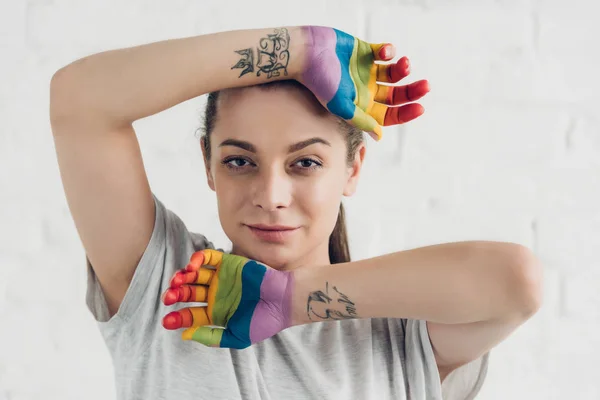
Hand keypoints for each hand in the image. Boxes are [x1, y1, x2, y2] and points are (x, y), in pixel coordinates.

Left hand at [161, 249, 292, 348]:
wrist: (283, 301)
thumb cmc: (264, 321)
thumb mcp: (237, 337)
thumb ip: (211, 337)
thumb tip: (185, 335)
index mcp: (216, 313)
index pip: (191, 314)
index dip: (177, 317)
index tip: (167, 321)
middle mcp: (215, 294)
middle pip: (189, 292)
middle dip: (176, 295)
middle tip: (169, 297)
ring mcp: (221, 278)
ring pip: (194, 275)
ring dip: (183, 277)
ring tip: (178, 282)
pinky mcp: (228, 262)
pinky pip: (208, 257)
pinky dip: (197, 260)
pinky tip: (192, 267)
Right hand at [297, 26, 429, 140]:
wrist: (307, 54)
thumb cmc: (320, 82)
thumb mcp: (341, 106)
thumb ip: (361, 120)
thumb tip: (380, 136)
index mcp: (363, 106)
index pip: (389, 114)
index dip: (406, 113)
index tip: (421, 107)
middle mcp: (367, 90)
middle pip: (396, 95)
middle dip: (412, 91)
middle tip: (426, 86)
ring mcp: (367, 70)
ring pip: (394, 73)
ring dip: (403, 69)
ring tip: (405, 64)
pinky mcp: (365, 51)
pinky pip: (384, 52)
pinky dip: (390, 51)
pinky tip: (386, 52)